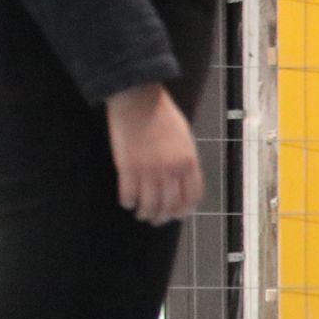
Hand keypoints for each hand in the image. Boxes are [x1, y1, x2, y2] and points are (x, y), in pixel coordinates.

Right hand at [104, 83, 203, 223]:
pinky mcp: (127, 167)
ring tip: (141, 214)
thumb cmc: (162, 114)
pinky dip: (128, 201)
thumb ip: (185, 160)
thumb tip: (183, 179)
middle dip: (163, 217)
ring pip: (150, 204)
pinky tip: (126, 202)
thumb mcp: (185, 138)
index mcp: (189, 163)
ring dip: (145, 213)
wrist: (138, 98)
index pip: (191, 197)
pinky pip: (128, 193)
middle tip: (156, 220)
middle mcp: (171, 171)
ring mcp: (149, 170)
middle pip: (170, 205)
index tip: (178, 214)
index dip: (184, 210)